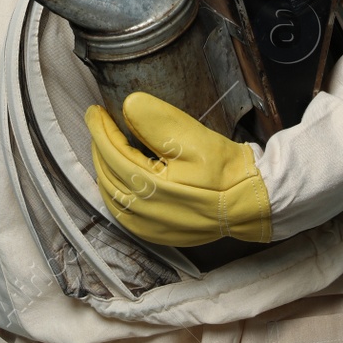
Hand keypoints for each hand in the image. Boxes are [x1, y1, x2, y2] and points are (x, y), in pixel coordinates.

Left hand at [83, 91, 271, 246]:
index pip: (111, 151)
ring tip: (105, 146)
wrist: (248, 202)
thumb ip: (158, 121)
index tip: (95, 110)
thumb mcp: (194, 138)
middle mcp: (143, 211)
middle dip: (99, 145)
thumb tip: (128, 106)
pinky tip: (116, 178)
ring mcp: (147, 227)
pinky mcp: (154, 235)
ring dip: (102, 168)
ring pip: (109, 194)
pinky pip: (120, 213)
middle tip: (99, 123)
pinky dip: (112, 191)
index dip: (99, 128)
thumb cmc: (223, 170)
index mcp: (150, 186)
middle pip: (105, 172)